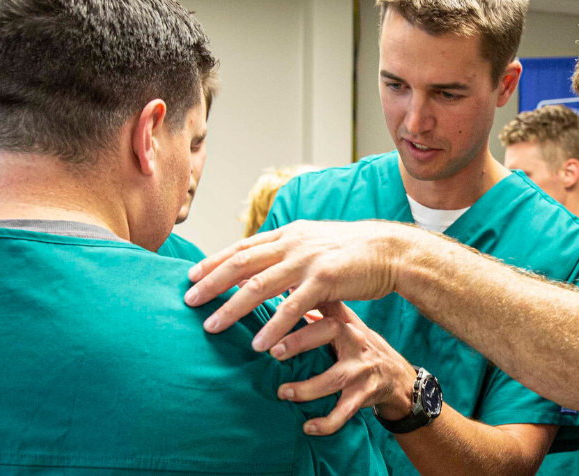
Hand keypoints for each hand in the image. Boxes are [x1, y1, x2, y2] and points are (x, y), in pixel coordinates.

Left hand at [184, 219, 419, 350]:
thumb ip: (288, 254)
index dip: (214, 262)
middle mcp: (292, 243)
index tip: (191, 276)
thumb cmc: (353, 252)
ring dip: (232, 308)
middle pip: (241, 263)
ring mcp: (306, 260)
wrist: (390, 250)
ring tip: (212, 327)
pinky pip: (292, 307)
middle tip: (188, 301)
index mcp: (289, 235)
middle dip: (211, 283)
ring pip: (258, 285)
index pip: (242, 247)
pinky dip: (272, 326)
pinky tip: (259, 344)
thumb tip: (260, 265)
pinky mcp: (324, 280)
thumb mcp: (315, 244)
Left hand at [274, 301, 417, 434]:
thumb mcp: (349, 323)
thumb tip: (287, 289)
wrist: (398, 377)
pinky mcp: (364, 395)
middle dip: (300, 342)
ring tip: (283, 393)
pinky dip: (327, 423)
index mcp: (347, 322)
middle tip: (274, 352)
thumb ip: (323, 309)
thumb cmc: (361, 346)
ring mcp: (362, 369)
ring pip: (334, 378)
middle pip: (329, 333)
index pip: (324, 305)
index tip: (275, 308)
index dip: (302, 305)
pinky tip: (308, 428)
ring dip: (307, 388)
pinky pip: (344, 411)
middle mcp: (356, 341)